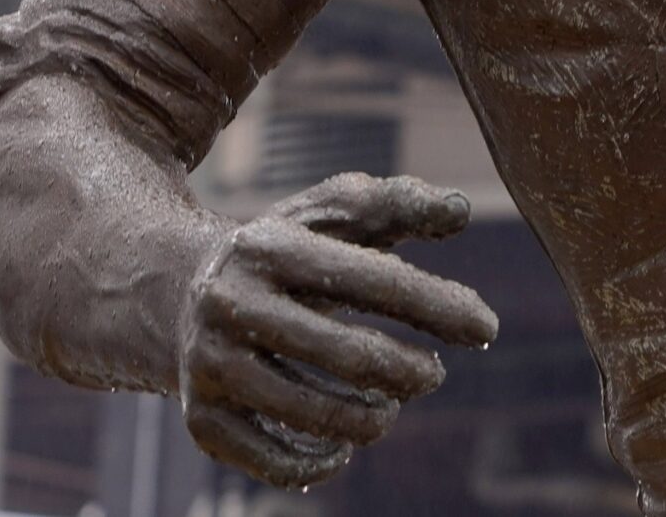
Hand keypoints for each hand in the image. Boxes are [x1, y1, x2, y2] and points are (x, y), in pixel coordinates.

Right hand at [178, 172, 498, 486]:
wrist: (178, 292)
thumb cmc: (287, 250)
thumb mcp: (333, 213)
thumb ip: (398, 203)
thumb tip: (461, 210)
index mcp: (271, 246)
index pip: (373, 280)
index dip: (439, 306)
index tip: (487, 328)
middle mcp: (233, 304)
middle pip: (348, 355)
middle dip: (410, 372)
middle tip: (433, 374)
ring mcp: (212, 365)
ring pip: (313, 414)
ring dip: (372, 419)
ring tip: (389, 403)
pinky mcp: (201, 418)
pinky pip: (274, 460)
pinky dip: (321, 461)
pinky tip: (343, 445)